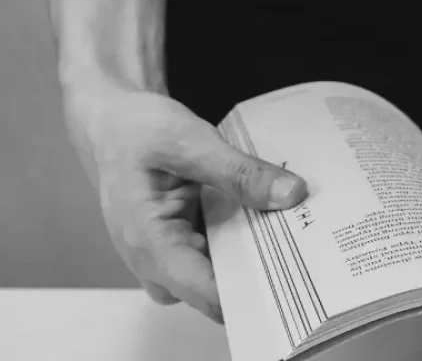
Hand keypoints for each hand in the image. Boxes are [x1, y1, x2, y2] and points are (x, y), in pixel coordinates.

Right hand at [64, 85, 307, 322]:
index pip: (205, 292)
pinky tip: (270, 228)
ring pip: (221, 283)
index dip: (251, 297)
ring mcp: (167, 260)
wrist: (113, 125)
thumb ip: (240, 172)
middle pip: (217, 297)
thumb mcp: (190, 141)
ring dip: (255, 266)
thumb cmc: (137, 131)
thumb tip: (291, 195)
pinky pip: (219, 263)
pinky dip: (245, 249)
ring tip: (295, 239)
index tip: (295, 285)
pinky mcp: (181, 250)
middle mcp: (154, 263)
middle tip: (308, 257)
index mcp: (149, 242)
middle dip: (261, 281)